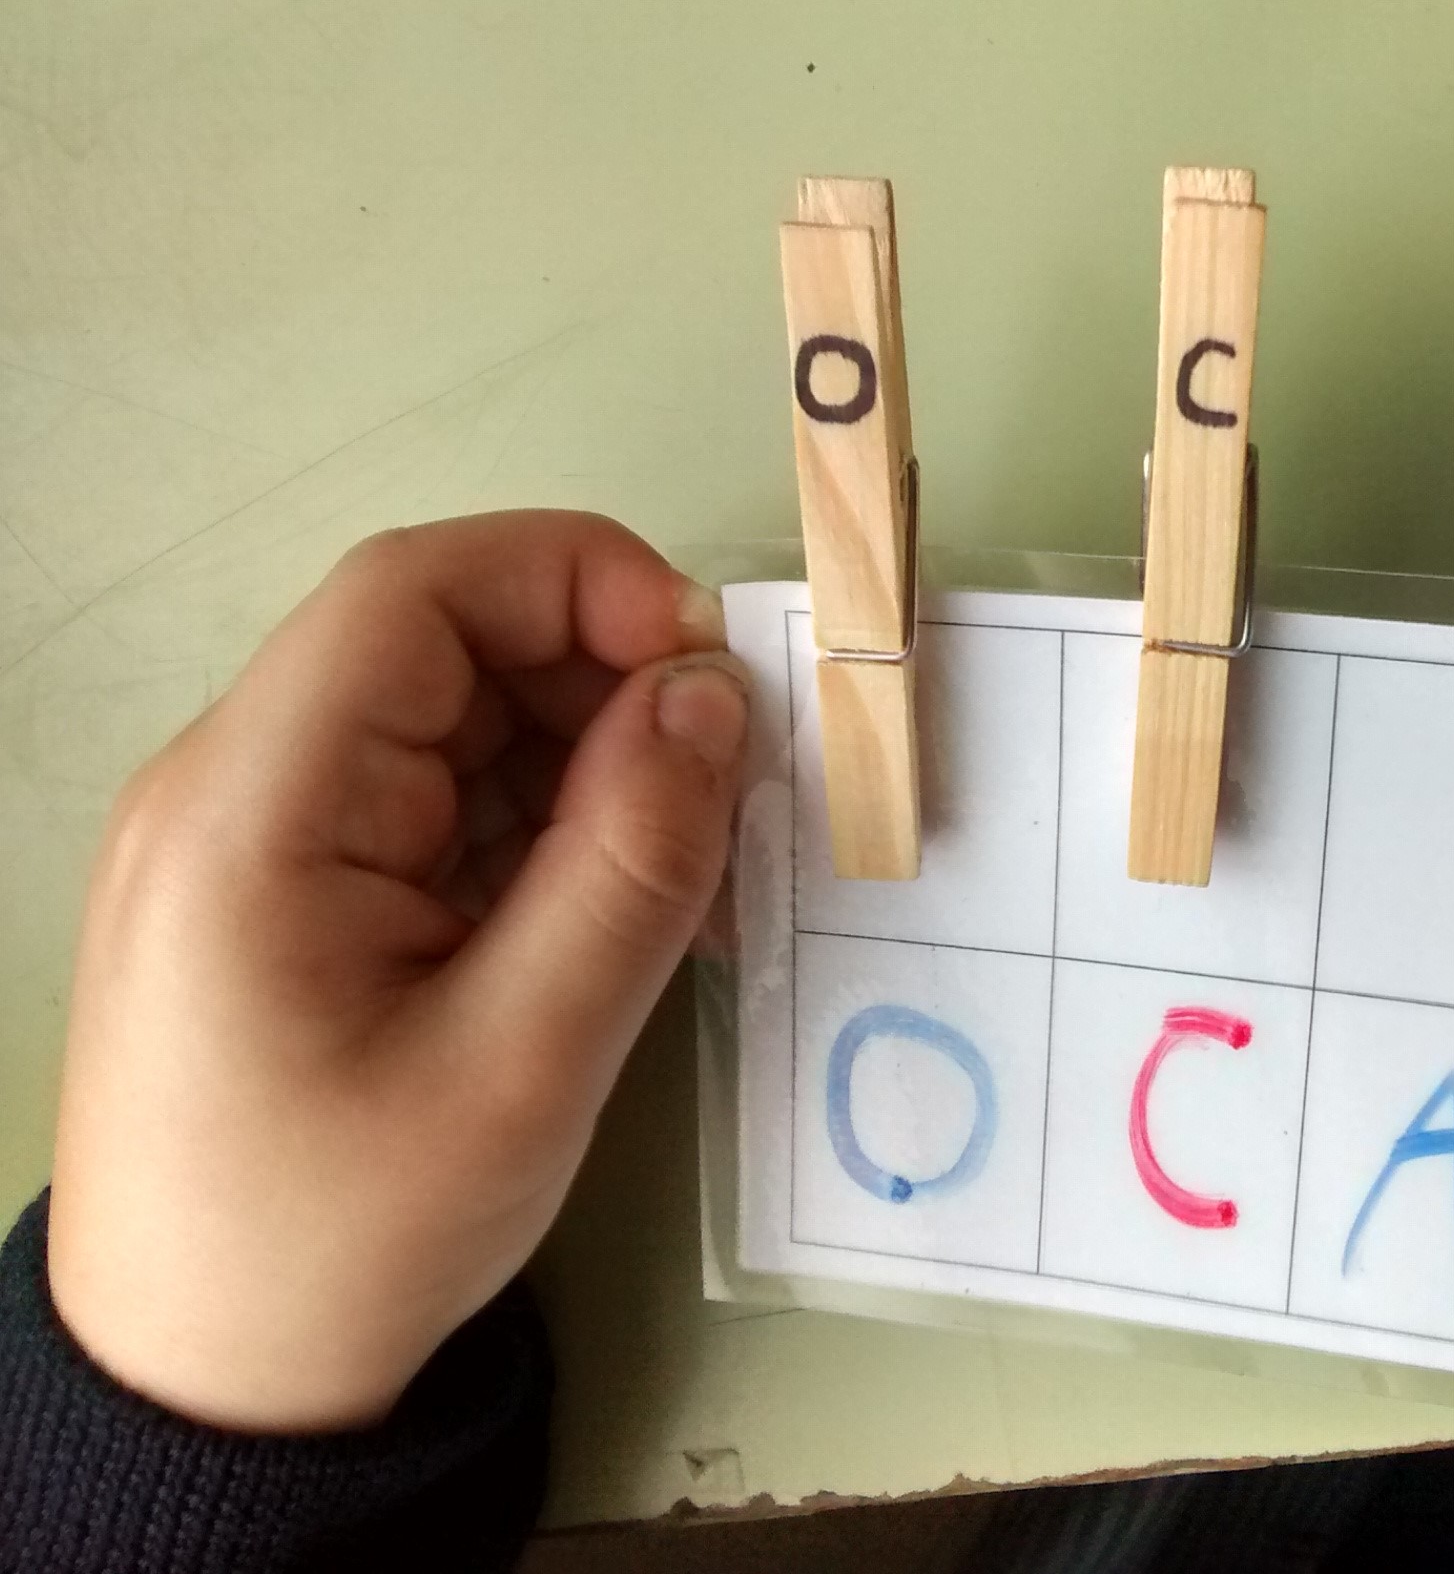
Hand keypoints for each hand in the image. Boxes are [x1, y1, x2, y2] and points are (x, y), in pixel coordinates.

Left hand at [46, 512, 749, 1433]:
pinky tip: (619, 913)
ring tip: (689, 879)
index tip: (713, 665)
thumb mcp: (524, 1062)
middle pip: (441, 648)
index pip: (413, 594)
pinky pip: (439, 803)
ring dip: (590, 766)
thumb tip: (714, 696)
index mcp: (250, 811)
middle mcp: (233, 793)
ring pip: (455, 724)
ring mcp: (257, 843)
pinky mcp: (292, 896)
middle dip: (606, 685)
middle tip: (729, 793)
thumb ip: (631, 862)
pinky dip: (547, 830)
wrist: (203, 1397)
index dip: (578, 580)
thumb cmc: (343, 1237)